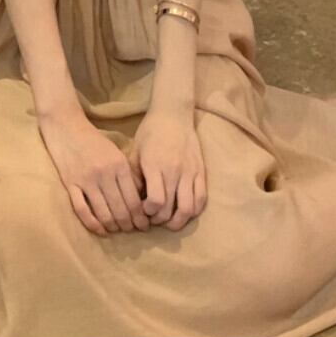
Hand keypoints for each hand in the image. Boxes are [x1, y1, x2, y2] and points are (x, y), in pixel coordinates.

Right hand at [38, 105, 150, 236]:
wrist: (66, 127)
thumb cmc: (93, 140)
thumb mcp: (116, 153)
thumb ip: (127, 174)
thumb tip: (140, 198)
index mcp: (119, 166)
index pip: (134, 200)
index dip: (140, 217)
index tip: (144, 226)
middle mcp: (104, 174)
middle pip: (120, 209)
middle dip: (128, 225)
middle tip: (132, 231)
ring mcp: (86, 180)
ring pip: (103, 213)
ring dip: (113, 226)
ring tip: (117, 230)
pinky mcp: (70, 184)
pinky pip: (82, 210)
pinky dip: (93, 224)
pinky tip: (100, 230)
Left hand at [128, 107, 206, 230]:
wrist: (173, 115)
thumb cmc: (150, 132)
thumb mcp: (135, 151)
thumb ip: (134, 175)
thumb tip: (133, 199)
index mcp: (155, 166)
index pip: (157, 201)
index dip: (149, 212)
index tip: (143, 211)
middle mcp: (174, 171)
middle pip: (171, 209)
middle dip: (160, 220)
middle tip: (153, 220)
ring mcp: (190, 173)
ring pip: (189, 209)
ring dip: (178, 221)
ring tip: (169, 221)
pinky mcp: (201, 172)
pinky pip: (201, 199)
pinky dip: (193, 211)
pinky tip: (184, 212)